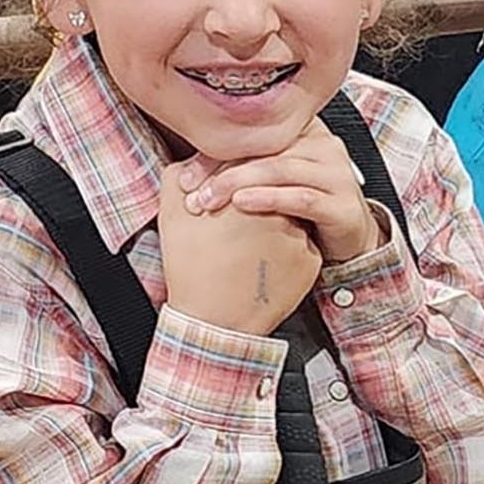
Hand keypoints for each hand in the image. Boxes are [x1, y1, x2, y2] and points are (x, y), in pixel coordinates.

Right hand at [158, 163, 323, 335]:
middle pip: (272, 191)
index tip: (224, 200)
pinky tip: (262, 264)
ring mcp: (300, 235)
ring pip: (289, 218)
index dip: (232, 184)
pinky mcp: (310, 260)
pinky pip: (300, 246)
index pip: (249, 170)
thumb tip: (191, 162)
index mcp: (247, 192)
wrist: (214, 321)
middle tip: (236, 226)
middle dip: (256, 202)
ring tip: (247, 248)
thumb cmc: (191, 270)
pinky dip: (285, 252)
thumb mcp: (172, 216)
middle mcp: (280, 209)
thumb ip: (179, 176)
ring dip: (273, 225)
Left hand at [177, 118, 386, 262]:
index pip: (257, 132)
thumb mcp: (274, 178)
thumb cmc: (302, 205)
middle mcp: (326, 145)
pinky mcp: (343, 205)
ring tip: (210, 200)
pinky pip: (301, 197)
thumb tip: (185, 168)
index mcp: (307, 130)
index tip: (186, 175)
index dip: (217, 150)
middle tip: (192, 192)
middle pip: (266, 148)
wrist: (347, 237)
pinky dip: (268, 199)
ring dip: (239, 183)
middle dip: (222, 170)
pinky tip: (242, 204)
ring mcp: (338, 174)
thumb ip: (246, 163)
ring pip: (280, 169)